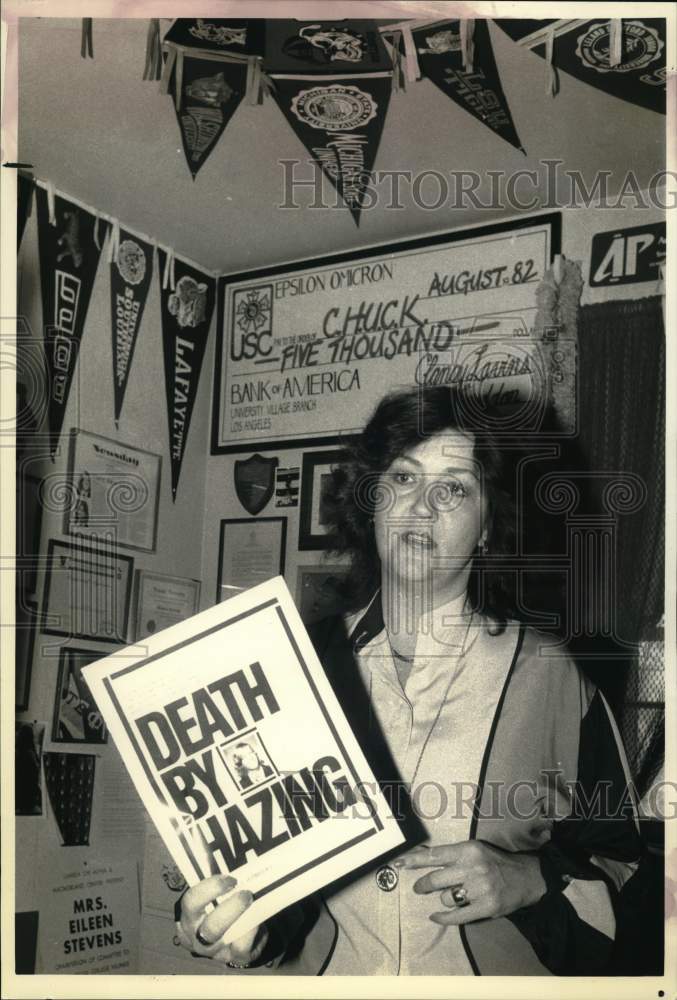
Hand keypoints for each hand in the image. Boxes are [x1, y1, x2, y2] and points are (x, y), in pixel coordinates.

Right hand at [176, 873, 266, 966]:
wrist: (233, 933)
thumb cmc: (220, 906)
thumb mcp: (214, 896)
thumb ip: (221, 884)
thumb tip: (239, 862)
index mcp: (189, 915)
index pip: (192, 902)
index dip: (210, 889)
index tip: (229, 879)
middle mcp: (198, 937)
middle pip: (210, 927)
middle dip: (231, 909)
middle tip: (246, 893)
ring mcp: (215, 951)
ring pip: (227, 939)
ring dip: (243, 919)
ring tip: (254, 903)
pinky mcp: (234, 959)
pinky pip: (243, 947)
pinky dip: (253, 931)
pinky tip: (259, 919)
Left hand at [402, 840, 546, 924]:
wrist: (525, 877)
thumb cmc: (494, 862)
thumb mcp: (474, 850)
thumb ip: (451, 855)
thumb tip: (421, 858)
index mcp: (468, 850)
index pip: (435, 855)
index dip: (415, 861)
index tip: (399, 864)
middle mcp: (473, 868)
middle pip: (435, 879)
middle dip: (423, 885)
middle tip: (419, 888)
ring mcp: (479, 889)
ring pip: (446, 898)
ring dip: (443, 899)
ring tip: (453, 895)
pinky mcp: (486, 907)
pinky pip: (457, 916)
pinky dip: (443, 918)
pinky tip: (436, 916)